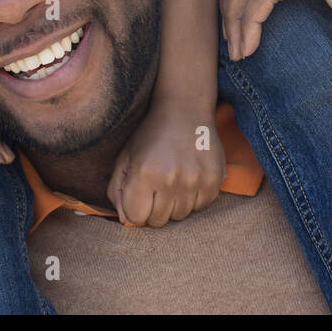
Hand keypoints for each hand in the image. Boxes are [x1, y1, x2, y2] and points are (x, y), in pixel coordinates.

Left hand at [106, 96, 225, 226]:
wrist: (184, 109)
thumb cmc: (150, 136)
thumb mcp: (125, 158)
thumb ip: (117, 191)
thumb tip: (124, 220)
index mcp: (144, 173)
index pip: (136, 217)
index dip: (135, 207)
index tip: (140, 194)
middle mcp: (170, 179)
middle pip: (158, 221)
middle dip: (154, 208)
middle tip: (157, 186)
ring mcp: (195, 180)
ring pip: (180, 216)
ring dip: (175, 203)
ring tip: (174, 180)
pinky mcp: (214, 179)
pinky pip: (201, 207)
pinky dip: (194, 198)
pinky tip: (189, 178)